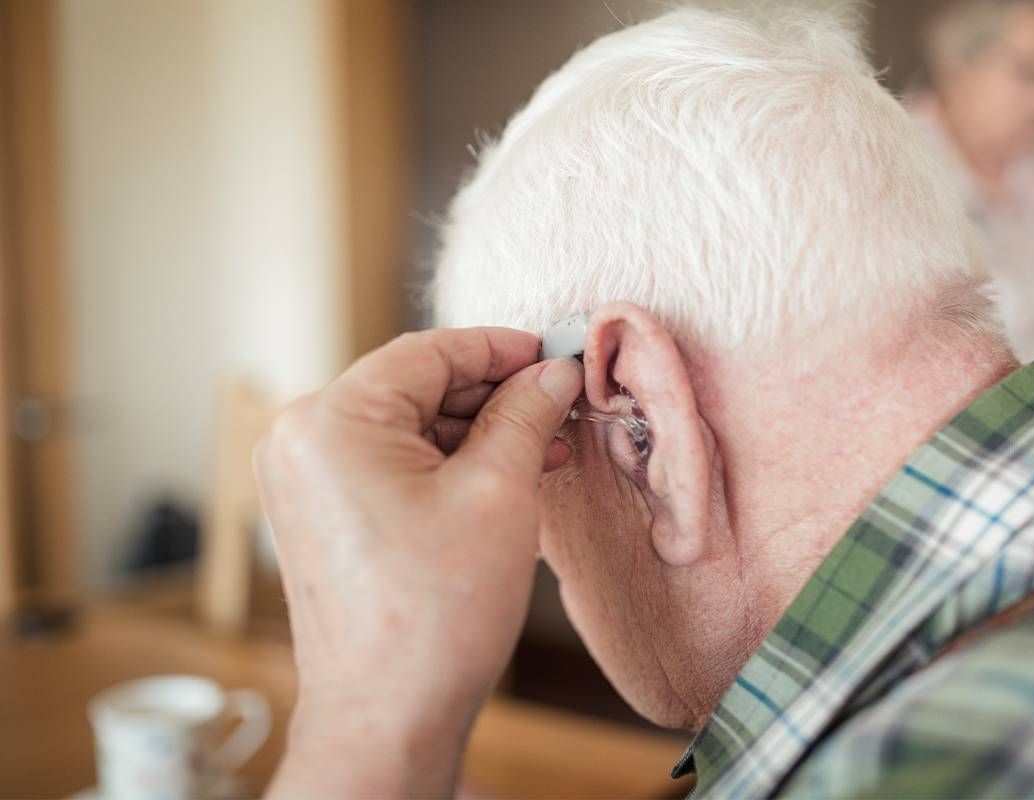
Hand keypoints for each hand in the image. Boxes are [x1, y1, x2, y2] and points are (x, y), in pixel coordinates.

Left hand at [254, 328, 582, 797]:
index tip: (554, 354)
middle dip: (494, 396)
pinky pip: (392, 464)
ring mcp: (305, 480)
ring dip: (477, 433)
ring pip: (408, 427)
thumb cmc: (432, 616)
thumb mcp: (497, 493)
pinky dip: (448, 465)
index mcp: (330, 420)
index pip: (428, 352)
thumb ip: (525, 415)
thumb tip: (552, 373)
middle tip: (560, 405)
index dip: (502, 349)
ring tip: (545, 446)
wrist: (388, 717)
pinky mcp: (322, 514)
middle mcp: (302, 440)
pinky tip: (506, 473)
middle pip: (416, 387)